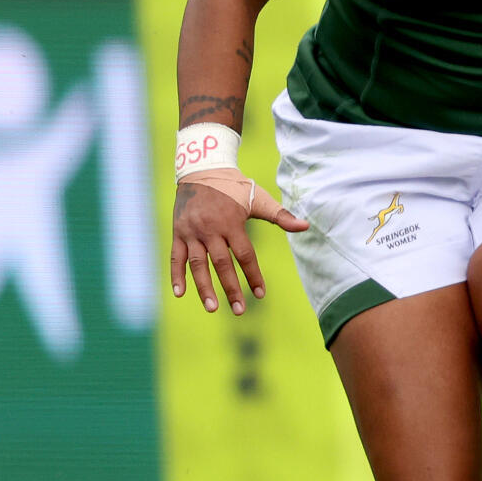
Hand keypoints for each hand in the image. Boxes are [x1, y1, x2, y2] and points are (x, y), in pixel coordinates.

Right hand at [168, 172, 307, 315]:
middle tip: (239, 310)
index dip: (253, 275)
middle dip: (230, 288)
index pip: (245, 255)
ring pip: (197, 264)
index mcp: (232, 223)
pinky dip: (176, 275)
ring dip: (203, 287)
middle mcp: (211, 229)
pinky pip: (175, 257)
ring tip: (212, 308)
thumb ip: (281, 215)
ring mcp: (192, 232)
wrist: (202, 170)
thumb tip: (306, 226)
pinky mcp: (178, 233)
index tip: (261, 294)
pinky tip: (180, 294)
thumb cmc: (235, 187)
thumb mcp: (259, 198)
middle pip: (221, 264)